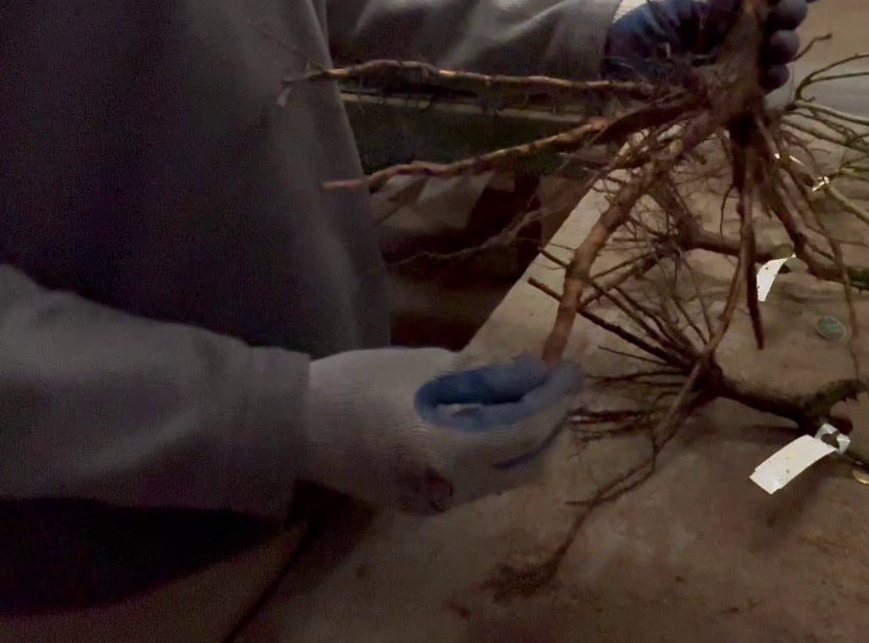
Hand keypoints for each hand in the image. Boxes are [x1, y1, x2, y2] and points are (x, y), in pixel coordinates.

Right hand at [301, 348, 582, 513]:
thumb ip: (484, 375)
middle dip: (551, 424)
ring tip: (528, 394)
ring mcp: (439, 501)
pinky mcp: (424, 501)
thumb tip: (531, 371)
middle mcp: (454, 488)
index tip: (574, 370)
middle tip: (557, 386)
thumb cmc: (357, 385)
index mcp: (453, 452)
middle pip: (529, 464)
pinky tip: (494, 416)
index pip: (528, 429)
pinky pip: (480, 480)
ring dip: (527, 438)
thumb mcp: (425, 368)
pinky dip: (498, 450)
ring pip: (507, 476)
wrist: (294, 424)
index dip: (557, 398)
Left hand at [604, 0, 823, 89]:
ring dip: (783, 50)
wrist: (610, 51)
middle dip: (791, 19)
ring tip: (782, 44)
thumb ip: (712, 1)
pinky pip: (753, 92)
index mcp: (731, 9)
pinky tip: (772, 74)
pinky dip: (766, 84)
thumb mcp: (679, 4)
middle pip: (777, 28)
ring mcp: (733, 67)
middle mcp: (738, 37)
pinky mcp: (723, 96)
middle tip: (791, 13)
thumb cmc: (644, 19)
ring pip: (771, 60)